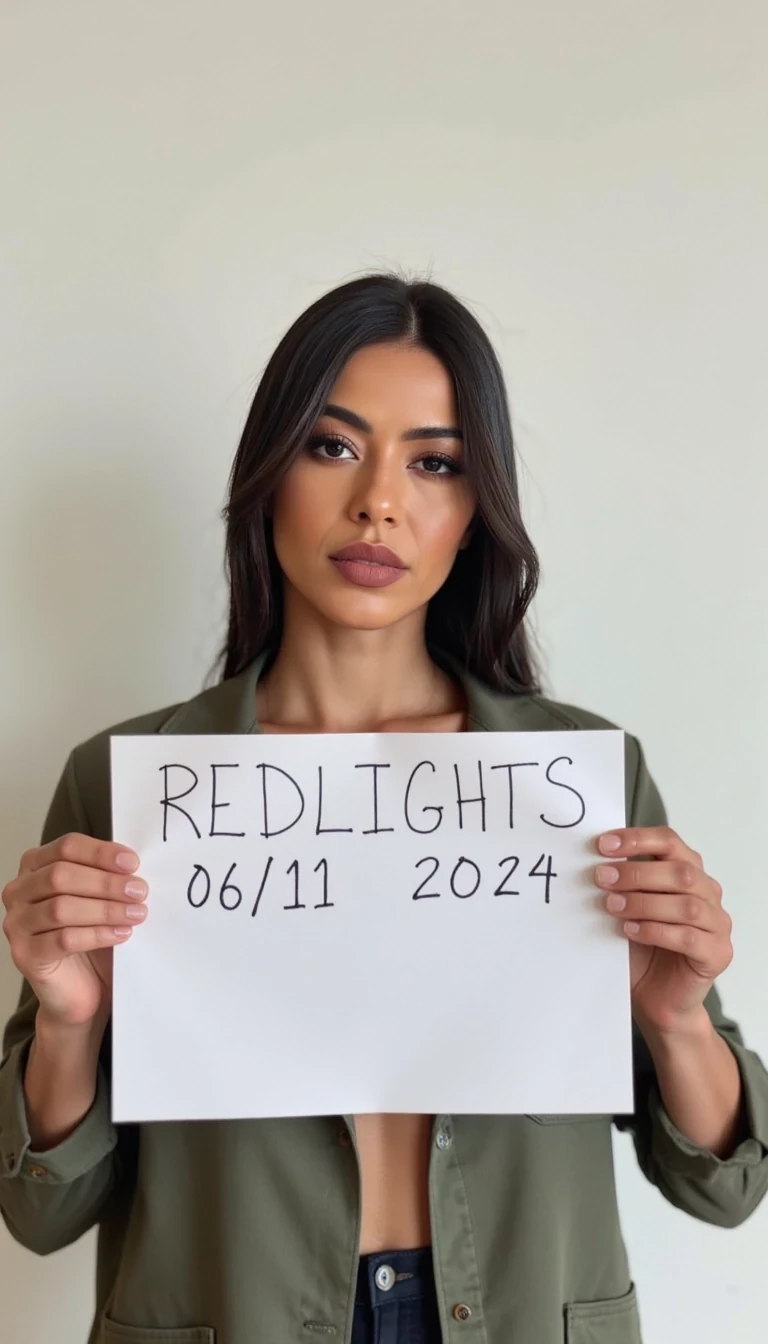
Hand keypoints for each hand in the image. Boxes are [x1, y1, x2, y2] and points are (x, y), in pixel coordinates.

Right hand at [2, 833, 147, 1027]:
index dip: (100, 853)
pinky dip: (97, 934)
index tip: (132, 863)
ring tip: (135, 914)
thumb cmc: (90, 937)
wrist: (79, 989)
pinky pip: (63, 939)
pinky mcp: (25, 955)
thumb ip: (106, 876)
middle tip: (139, 891)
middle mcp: (19, 892)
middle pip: (61, 875)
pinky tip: (121, 934)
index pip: (66, 847)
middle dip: (105, 882)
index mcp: (35, 866)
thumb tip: (132, 865)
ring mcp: (17, 924)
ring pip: (61, 908)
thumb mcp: (98, 898)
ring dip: (105, 909)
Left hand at [595, 826, 732, 1034]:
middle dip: (637, 873)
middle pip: (681, 871)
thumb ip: (620, 885)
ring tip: (612, 907)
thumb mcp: (626, 909)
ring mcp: (717, 924)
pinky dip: (656, 931)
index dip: (637, 839)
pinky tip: (630, 931)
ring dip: (644, 903)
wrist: (655, 997)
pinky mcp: (717, 953)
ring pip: (687, 904)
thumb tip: (592, 863)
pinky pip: (688, 937)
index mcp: (688, 872)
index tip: (603, 844)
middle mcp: (708, 893)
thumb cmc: (641, 948)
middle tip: (602, 878)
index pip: (669, 841)